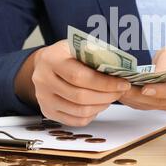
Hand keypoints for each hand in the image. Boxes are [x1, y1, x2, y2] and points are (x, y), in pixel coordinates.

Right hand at [15, 40, 130, 126]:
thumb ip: (96, 54)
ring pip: (79, 111)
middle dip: (106, 96)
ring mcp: (43, 98)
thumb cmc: (66, 54)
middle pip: (80, 96)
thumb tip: (120, 66)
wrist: (43, 64)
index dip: (104, 83)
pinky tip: (98, 105)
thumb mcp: (78, 46)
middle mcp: (43, 80)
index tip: (123, 83)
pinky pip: (75, 120)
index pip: (79, 76)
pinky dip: (91, 115)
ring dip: (101, 106)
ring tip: (111, 97)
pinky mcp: (48, 111)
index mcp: (51, 59)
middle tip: (120, 91)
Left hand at [120, 45, 165, 112]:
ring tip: (119, 90)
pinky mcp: (165, 107)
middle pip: (162, 101)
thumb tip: (154, 73)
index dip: (161, 90)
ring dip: (135, 99)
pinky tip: (123, 94)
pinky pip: (149, 107)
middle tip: (123, 88)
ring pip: (153, 106)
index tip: (145, 88)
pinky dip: (135, 101)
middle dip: (140, 95)